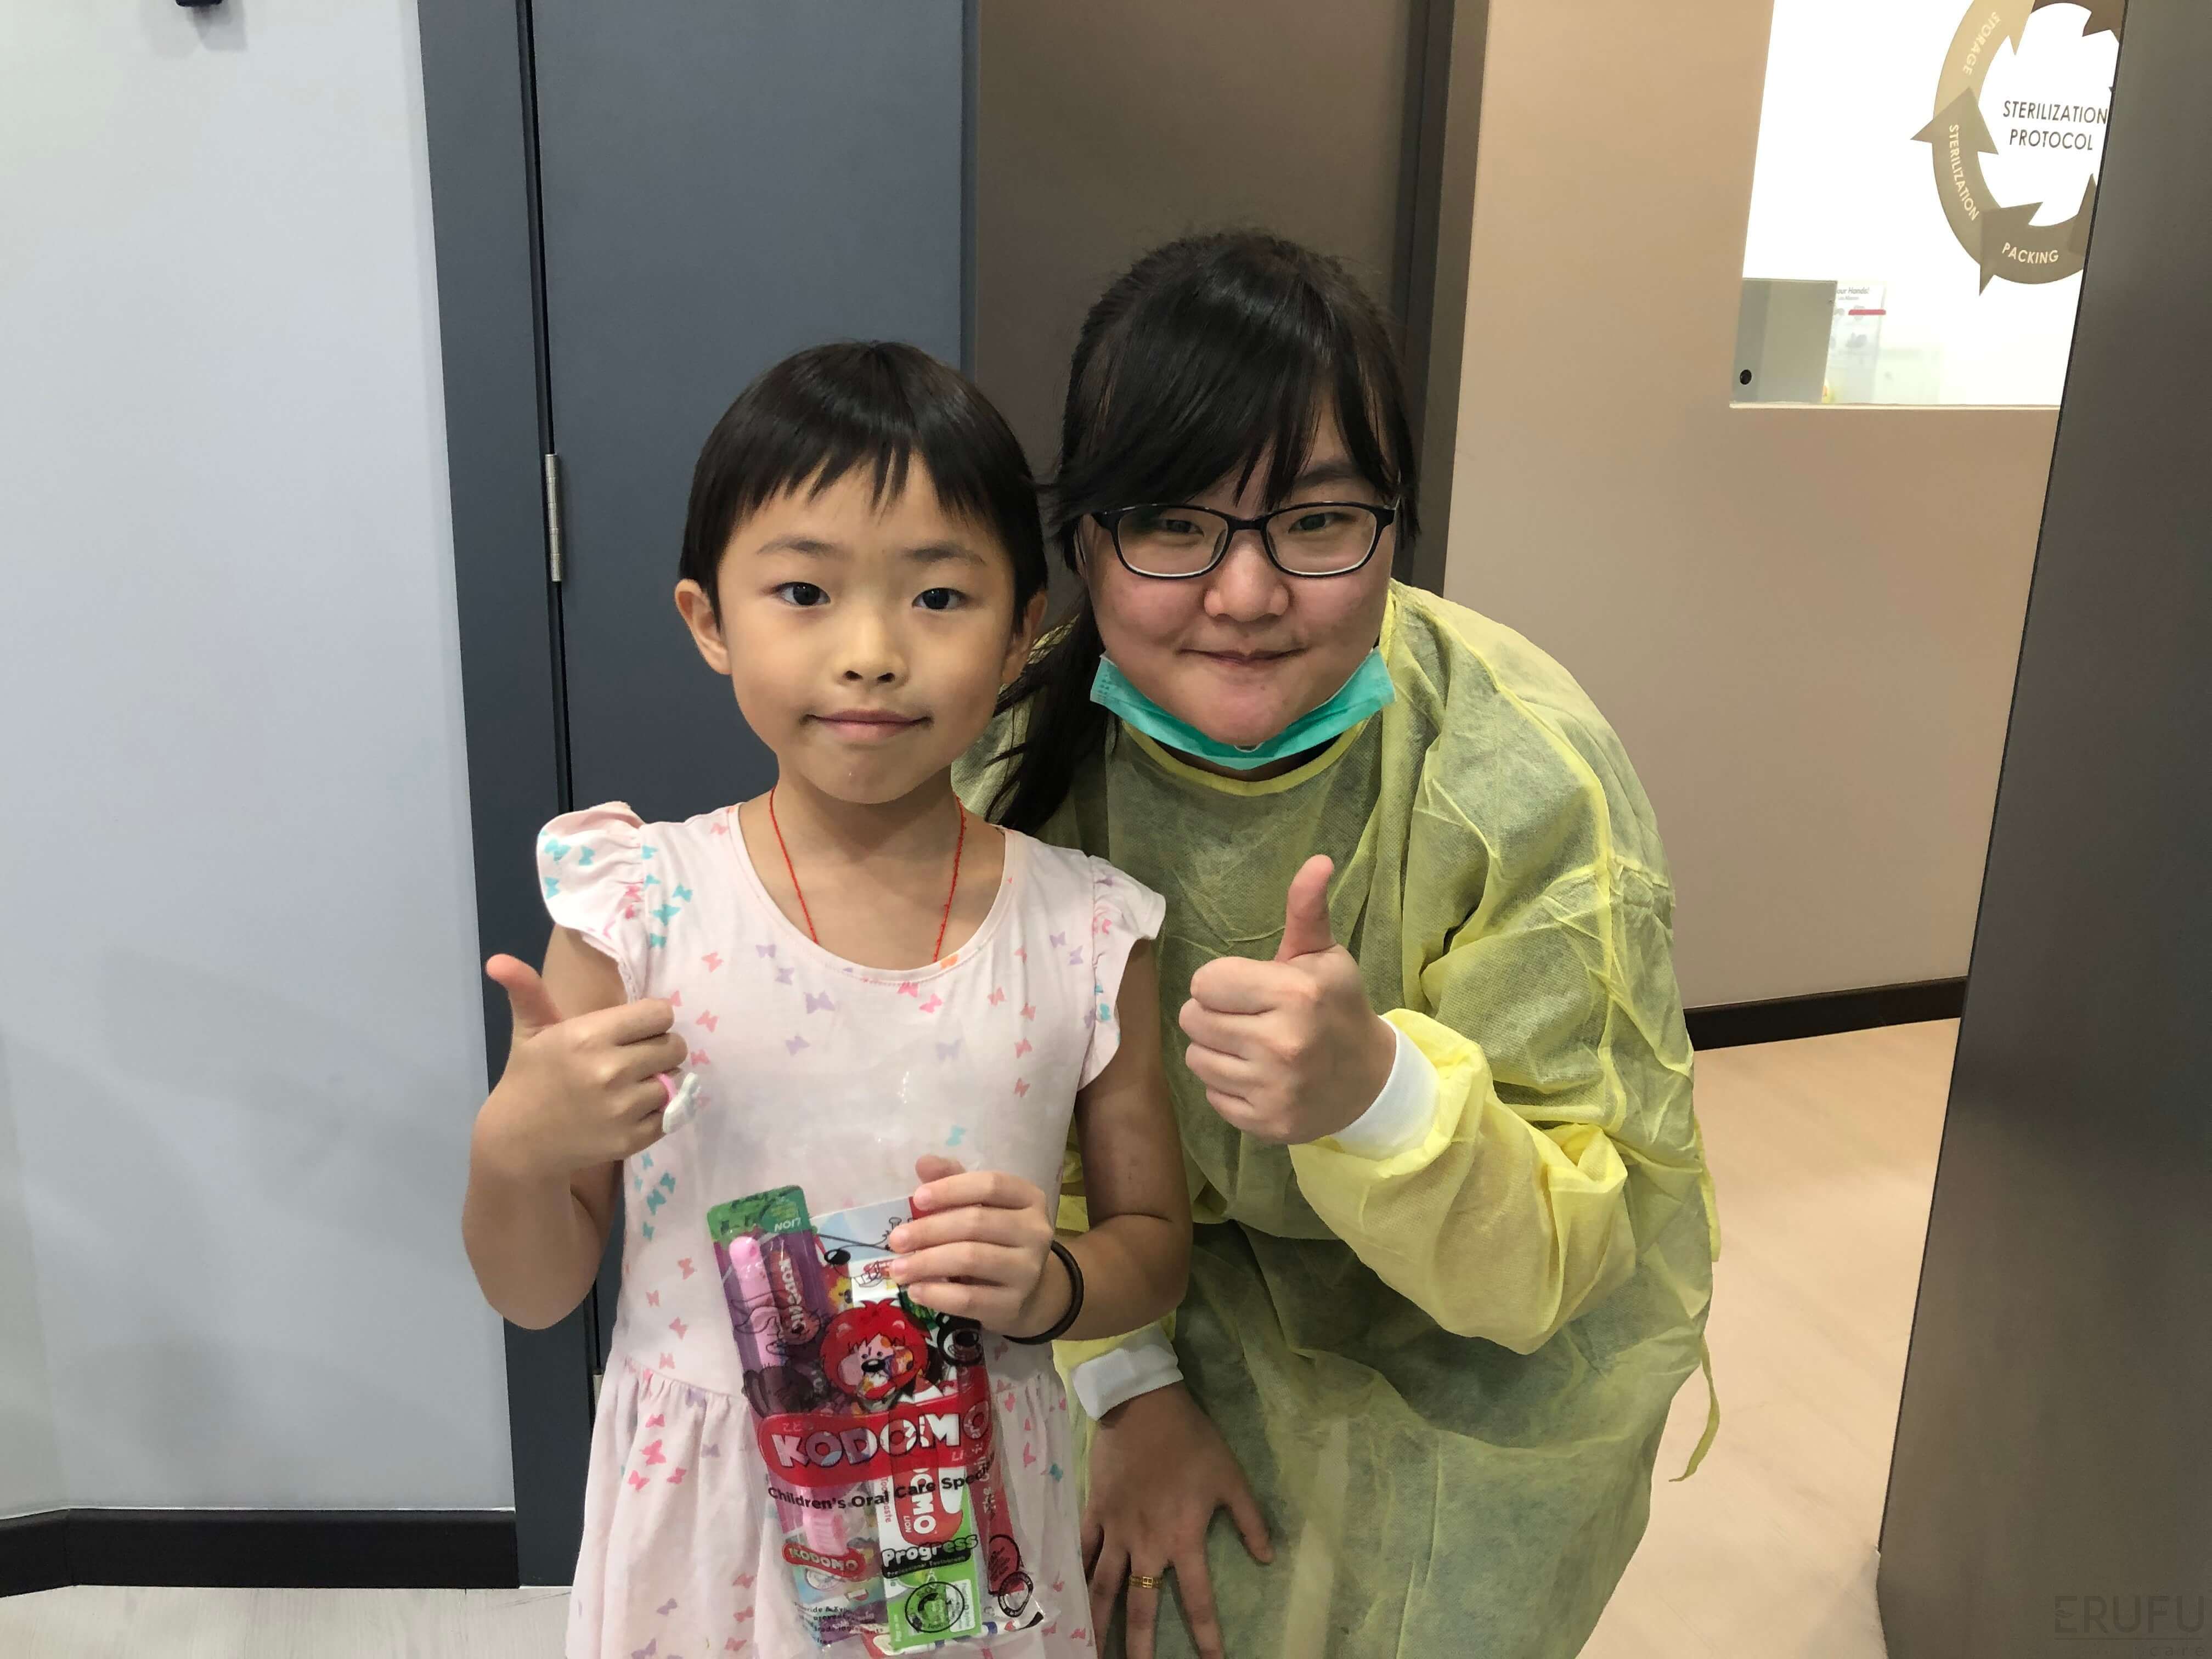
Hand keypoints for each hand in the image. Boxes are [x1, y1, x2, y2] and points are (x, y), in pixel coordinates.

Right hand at [474, 955, 686, 1181]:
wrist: (518, 1142)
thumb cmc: (529, 1078)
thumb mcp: (530, 1031)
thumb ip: (527, 990)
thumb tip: (498, 959)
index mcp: (589, 1036)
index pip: (660, 1014)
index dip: (652, 1020)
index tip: (636, 1029)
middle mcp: (610, 1070)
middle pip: (674, 1046)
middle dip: (660, 1048)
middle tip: (636, 1057)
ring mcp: (623, 1108)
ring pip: (676, 1080)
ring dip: (661, 1080)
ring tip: (634, 1083)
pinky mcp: (632, 1139)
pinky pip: (671, 1115)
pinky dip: (658, 1112)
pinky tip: (632, 1109)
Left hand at [889, 1157, 1063, 1335]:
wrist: (1026, 1287)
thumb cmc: (995, 1236)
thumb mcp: (980, 1203)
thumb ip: (954, 1180)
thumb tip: (923, 1162)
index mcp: (1029, 1198)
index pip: (991, 1185)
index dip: (951, 1189)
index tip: (917, 1198)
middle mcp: (1036, 1231)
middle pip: (976, 1223)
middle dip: (929, 1230)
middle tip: (896, 1240)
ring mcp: (1028, 1270)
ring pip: (971, 1259)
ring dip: (927, 1263)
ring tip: (897, 1268)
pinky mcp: (1013, 1304)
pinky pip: (970, 1299)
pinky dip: (938, 1294)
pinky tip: (916, 1291)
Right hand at [1085, 1383, 1273, 1658]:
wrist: (1143, 1404)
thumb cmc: (1192, 1440)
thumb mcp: (1231, 1478)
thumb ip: (1250, 1520)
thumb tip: (1268, 1558)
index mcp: (1184, 1539)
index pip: (1198, 1600)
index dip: (1207, 1635)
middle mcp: (1147, 1544)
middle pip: (1141, 1606)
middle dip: (1139, 1647)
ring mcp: (1116, 1530)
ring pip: (1104, 1587)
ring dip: (1098, 1622)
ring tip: (1090, 1651)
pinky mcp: (1095, 1512)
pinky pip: (1083, 1552)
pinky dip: (1077, 1576)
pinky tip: (1069, 1598)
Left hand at [1179, 855, 1396, 1145]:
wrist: (1370, 1080)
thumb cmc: (1337, 1007)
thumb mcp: (1324, 956)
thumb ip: (1306, 910)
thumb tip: (1317, 859)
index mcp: (1294, 994)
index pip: (1205, 982)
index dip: (1221, 982)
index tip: (1249, 988)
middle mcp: (1281, 1044)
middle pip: (1192, 1019)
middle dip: (1214, 1013)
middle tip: (1248, 1017)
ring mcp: (1273, 1089)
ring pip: (1196, 1058)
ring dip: (1217, 1049)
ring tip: (1252, 1045)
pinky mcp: (1264, 1123)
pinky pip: (1211, 1095)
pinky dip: (1228, 1085)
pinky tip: (1259, 1076)